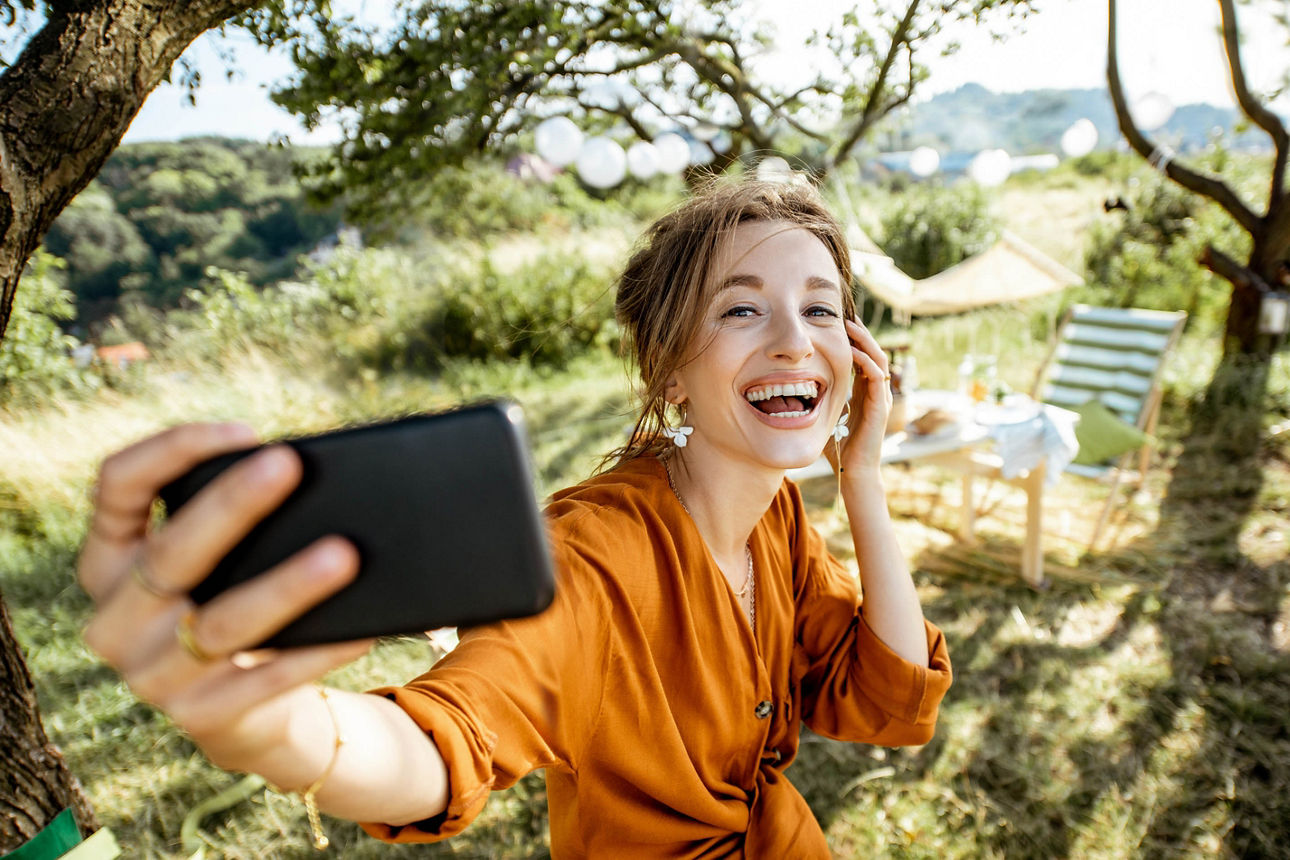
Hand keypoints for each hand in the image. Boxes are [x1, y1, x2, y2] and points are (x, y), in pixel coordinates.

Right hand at [79, 423, 370, 764]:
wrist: (242, 709)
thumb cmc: (235, 598)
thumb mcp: (220, 561)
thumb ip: (240, 523)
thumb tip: (320, 481)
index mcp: (109, 559)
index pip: (118, 486)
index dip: (173, 451)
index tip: (244, 432)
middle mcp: (115, 618)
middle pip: (172, 553)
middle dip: (232, 506)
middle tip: (289, 464)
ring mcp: (151, 675)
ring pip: (224, 623)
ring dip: (286, 586)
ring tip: (343, 554)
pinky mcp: (200, 718)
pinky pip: (266, 680)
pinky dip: (315, 652)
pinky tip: (359, 629)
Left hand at [825, 317, 891, 474]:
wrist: (853, 472)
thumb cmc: (839, 448)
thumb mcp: (827, 415)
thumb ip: (821, 400)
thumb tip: (798, 389)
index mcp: (864, 391)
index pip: (864, 357)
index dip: (854, 339)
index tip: (838, 323)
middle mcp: (876, 391)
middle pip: (874, 352)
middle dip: (861, 333)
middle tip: (846, 315)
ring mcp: (881, 397)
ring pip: (879, 359)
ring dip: (864, 340)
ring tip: (850, 325)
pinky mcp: (880, 406)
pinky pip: (877, 376)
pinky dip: (865, 361)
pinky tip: (852, 352)